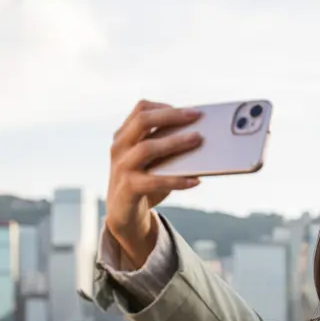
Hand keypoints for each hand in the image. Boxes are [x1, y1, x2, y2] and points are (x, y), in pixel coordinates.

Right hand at [106, 100, 204, 264]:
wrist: (123, 214)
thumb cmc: (144, 181)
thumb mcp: (152, 161)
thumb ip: (166, 147)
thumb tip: (200, 138)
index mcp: (124, 135)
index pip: (141, 109)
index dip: (164, 106)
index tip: (188, 110)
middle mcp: (119, 147)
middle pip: (142, 121)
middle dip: (171, 116)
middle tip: (196, 116)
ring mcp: (121, 167)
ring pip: (147, 148)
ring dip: (175, 142)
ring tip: (198, 140)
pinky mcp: (128, 188)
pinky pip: (155, 181)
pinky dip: (177, 180)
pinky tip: (195, 181)